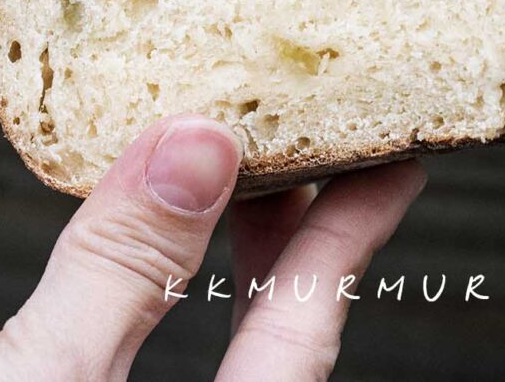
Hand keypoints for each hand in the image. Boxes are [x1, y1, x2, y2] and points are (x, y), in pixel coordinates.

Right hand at [0, 115, 424, 381]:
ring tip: (217, 175)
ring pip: (189, 357)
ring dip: (200, 263)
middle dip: (282, 239)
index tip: (396, 159)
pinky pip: (115, 368)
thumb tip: (196, 150)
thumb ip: (115, 274)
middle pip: (267, 348)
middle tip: (302, 144)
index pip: (301, 335)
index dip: (351, 237)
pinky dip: (124, 301)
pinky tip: (108, 255)